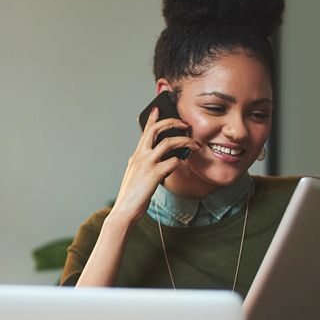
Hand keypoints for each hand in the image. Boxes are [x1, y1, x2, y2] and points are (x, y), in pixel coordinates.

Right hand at [109, 107, 201, 224]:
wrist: (124, 211)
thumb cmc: (132, 197)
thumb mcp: (138, 177)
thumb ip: (148, 166)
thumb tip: (165, 163)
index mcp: (136, 156)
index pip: (144, 132)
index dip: (152, 118)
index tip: (158, 109)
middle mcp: (140, 156)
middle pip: (156, 129)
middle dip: (173, 122)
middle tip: (185, 124)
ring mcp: (146, 164)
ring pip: (168, 142)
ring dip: (185, 141)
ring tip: (195, 145)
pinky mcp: (154, 174)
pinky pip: (173, 162)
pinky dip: (183, 163)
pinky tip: (187, 169)